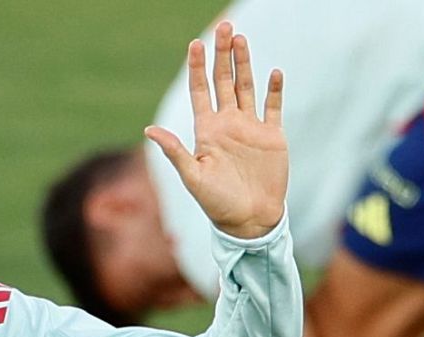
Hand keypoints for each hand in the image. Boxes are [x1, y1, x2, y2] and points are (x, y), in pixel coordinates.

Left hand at [146, 21, 286, 239]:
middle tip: (225, 28)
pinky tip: (273, 72)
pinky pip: (273, 107)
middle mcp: (227, 125)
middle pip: (223, 82)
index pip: (200, 91)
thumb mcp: (193, 178)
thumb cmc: (217, 204)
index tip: (195, 44)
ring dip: (244, 64)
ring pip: (246, 88)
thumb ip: (175, 152)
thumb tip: (149, 130)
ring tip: (241, 40)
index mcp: (206, 131)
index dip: (198, 68)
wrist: (249, 221)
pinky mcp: (272, 137)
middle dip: (223, 55)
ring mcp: (250, 129)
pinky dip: (274, 90)